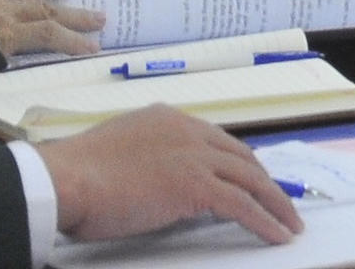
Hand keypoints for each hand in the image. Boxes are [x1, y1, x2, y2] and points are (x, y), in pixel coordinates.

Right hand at [35, 107, 303, 244]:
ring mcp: (195, 156)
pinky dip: (265, 221)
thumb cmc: (75, 175)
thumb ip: (146, 159)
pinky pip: (243, 205)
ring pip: (251, 180)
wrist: (64, 180)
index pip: (217, 141)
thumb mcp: (118, 154)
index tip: (252, 179)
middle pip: (242, 157)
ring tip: (291, 224)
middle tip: (280, 201)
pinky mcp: (197, 185)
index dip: (238, 163)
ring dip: (276, 204)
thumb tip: (161, 184)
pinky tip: (277, 236)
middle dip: (264, 181)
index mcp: (167, 119)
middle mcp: (188, 131)